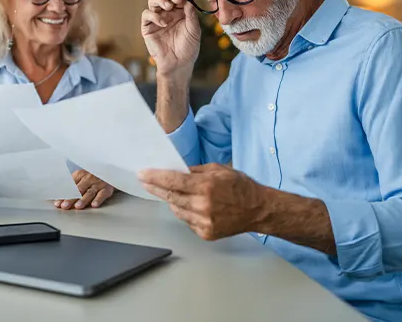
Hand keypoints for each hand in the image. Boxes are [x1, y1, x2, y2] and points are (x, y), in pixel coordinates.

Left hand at [54, 170, 114, 209]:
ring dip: (83, 200)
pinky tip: (94, 205)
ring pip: (90, 192)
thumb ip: (71, 186)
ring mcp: (98, 183)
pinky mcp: (107, 188)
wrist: (109, 172)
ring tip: (78, 206)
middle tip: (65, 205)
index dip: (63, 194)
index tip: (57, 202)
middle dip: (71, 198)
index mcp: (80, 175)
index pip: (70, 186)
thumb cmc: (92, 177)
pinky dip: (98, 199)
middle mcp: (89, 178)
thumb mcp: (81, 177)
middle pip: (78, 189)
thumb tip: (58, 199)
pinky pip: (102, 194)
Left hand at [138, 164, 266, 239]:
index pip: (173, 181)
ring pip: (177, 210)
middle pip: (171, 197)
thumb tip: (178, 171)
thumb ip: (196, 171)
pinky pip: (187, 221)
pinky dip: (184, 212)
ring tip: (171, 193)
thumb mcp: (219, 169)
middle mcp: (203, 205)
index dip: (155, 177)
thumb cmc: (241, 187)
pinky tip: (189, 206)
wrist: (258, 209)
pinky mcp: (206, 233)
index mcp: (206, 186)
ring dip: (171, 201)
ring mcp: (204, 221)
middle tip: (146, 182)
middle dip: (155, 188)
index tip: (143, 174)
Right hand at [141, 0, 200, 78]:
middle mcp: (168, 13)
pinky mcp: (148, 27)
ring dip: (160, 0)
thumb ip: (191, 14)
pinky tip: (163, 23)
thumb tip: (187, 0)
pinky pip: (146, 15)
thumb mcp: (194, 30)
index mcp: (180, 11)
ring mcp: (157, 19)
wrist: (179, 64)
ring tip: (168, 6)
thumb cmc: (188, 48)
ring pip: (153, 1)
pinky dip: (154, 15)